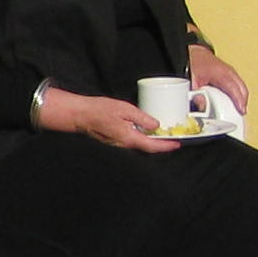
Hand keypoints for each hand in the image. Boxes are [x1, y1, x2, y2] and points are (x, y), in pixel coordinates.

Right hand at [38, 87, 177, 152]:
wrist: (80, 114)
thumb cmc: (99, 110)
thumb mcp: (124, 109)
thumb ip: (142, 118)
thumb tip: (156, 125)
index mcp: (129, 137)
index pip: (153, 146)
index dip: (166, 146)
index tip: (177, 144)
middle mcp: (125, 144)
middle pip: (147, 147)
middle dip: (160, 144)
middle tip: (172, 138)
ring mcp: (118, 143)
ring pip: (139, 144)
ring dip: (151, 141)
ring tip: (161, 134)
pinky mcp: (114, 139)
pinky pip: (131, 140)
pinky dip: (141, 137)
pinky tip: (143, 129)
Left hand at [189, 48, 248, 108]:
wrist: (191, 53)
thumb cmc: (192, 64)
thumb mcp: (191, 80)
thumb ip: (196, 95)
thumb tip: (202, 106)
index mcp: (221, 73)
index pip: (234, 88)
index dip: (239, 101)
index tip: (241, 111)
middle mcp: (229, 72)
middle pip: (242, 89)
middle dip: (242, 102)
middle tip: (239, 114)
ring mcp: (230, 72)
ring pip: (241, 88)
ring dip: (240, 99)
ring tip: (237, 110)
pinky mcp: (229, 74)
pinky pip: (237, 86)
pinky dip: (237, 94)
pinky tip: (233, 102)